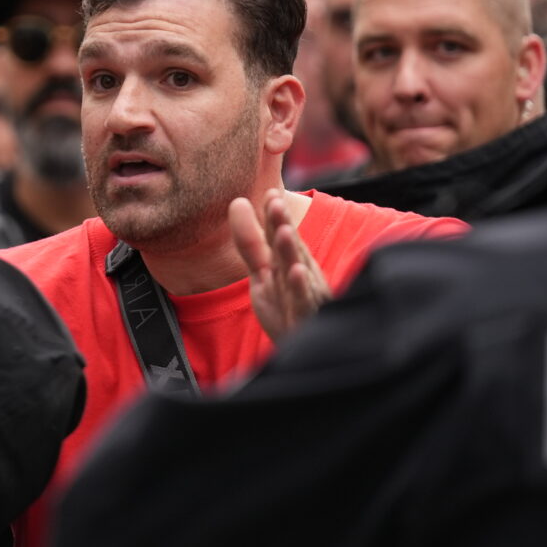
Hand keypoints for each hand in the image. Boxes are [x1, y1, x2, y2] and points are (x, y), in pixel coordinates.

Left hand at [229, 190, 330, 342]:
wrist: (309, 353)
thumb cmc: (288, 308)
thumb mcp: (264, 273)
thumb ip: (250, 242)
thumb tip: (237, 201)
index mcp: (290, 261)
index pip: (280, 235)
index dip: (275, 216)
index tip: (270, 193)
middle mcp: (301, 274)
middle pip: (290, 247)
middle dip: (283, 225)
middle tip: (275, 201)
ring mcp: (307, 295)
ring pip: (299, 270)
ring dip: (292, 251)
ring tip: (284, 230)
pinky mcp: (308, 317)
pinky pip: (304, 301)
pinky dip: (301, 287)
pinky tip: (297, 272)